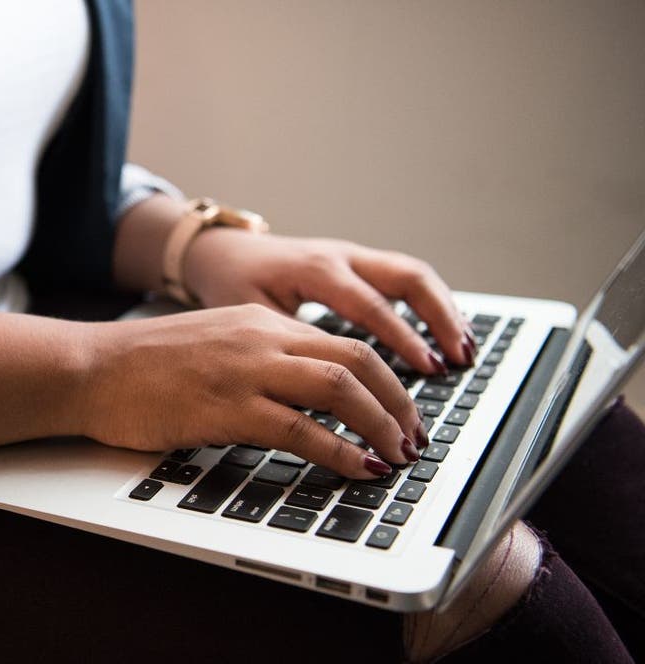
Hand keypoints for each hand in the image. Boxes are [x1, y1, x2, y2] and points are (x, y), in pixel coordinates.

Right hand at [80, 304, 427, 477]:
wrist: (90, 368)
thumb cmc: (141, 365)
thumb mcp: (213, 346)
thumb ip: (259, 360)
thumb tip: (304, 398)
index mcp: (260, 322)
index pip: (345, 343)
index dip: (387, 380)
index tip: (403, 411)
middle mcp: (261, 338)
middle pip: (358, 360)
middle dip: (399, 403)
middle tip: (414, 438)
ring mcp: (245, 371)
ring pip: (340, 388)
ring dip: (381, 425)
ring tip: (398, 455)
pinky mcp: (225, 408)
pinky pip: (300, 429)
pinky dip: (340, 452)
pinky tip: (359, 469)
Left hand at [184, 230, 475, 373]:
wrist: (220, 253)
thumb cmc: (231, 286)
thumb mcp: (251, 317)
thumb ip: (289, 347)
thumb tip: (324, 391)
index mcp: (315, 270)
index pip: (371, 305)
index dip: (402, 339)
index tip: (427, 369)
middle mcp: (340, 257)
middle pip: (408, 278)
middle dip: (440, 319)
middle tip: (460, 358)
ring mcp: (352, 256)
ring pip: (413, 274)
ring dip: (443, 310)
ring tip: (464, 350)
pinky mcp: (356, 263)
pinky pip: (403, 278)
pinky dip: (429, 305)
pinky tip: (445, 334)